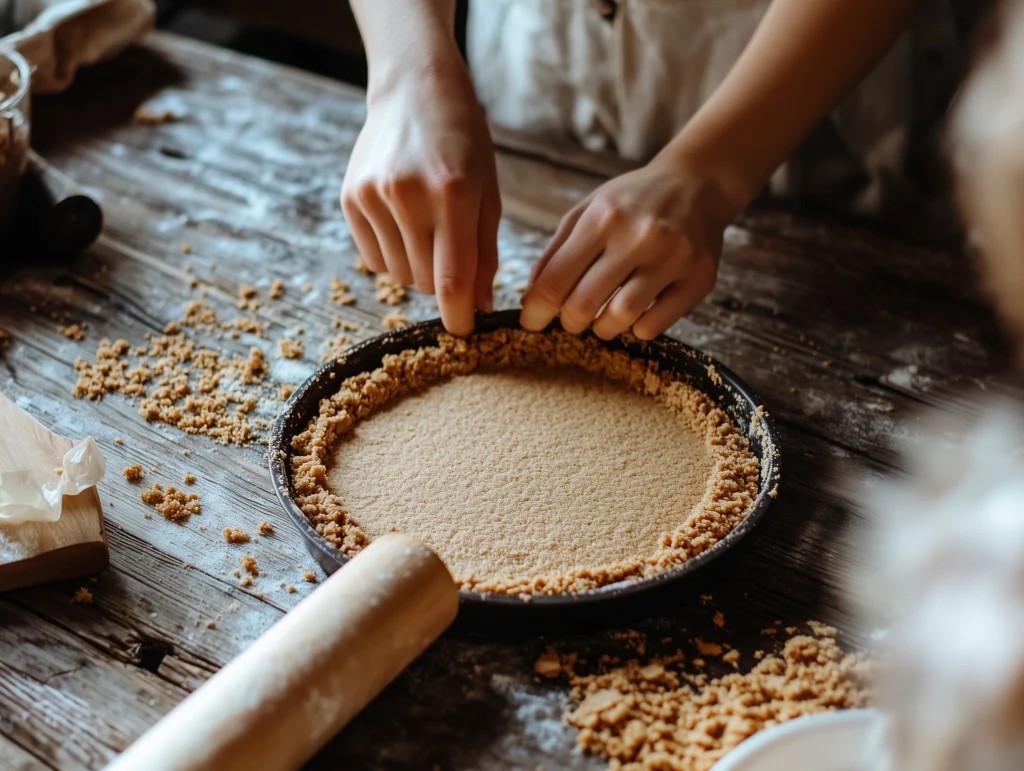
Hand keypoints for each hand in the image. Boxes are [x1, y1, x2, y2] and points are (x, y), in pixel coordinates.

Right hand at [341, 65, 500, 335]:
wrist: (414, 90)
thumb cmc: (463, 143)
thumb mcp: (487, 193)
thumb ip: (484, 253)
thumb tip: (476, 306)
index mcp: (452, 193)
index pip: (452, 279)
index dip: (458, 316)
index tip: (464, 334)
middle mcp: (407, 195)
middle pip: (425, 282)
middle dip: (444, 284)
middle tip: (452, 254)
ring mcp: (372, 197)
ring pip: (400, 275)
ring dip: (418, 268)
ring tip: (427, 228)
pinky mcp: (350, 199)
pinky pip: (374, 259)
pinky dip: (393, 256)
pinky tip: (403, 224)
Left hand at [520, 158, 732, 340]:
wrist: (697, 183)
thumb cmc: (633, 201)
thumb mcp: (588, 211)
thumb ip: (555, 253)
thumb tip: (530, 300)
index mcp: (604, 216)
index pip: (556, 279)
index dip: (536, 310)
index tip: (530, 322)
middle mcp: (640, 235)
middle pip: (584, 305)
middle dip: (569, 322)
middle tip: (571, 319)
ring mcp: (673, 258)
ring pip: (620, 319)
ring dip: (602, 328)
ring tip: (603, 317)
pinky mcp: (699, 278)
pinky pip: (654, 327)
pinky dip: (637, 328)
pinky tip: (637, 312)